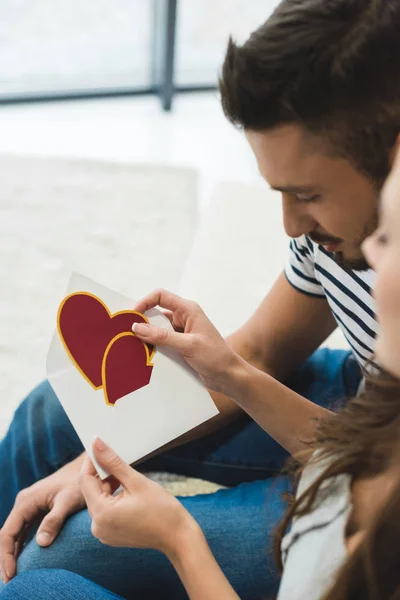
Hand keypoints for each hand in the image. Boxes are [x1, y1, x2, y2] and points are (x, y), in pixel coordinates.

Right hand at [0, 454, 86, 583]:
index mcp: (26, 501)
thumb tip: (41, 543)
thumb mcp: (68, 501)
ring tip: (15, 576)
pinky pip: (24, 532)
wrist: (87, 469)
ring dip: (13, 554)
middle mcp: (24, 504)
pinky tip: (24, 561)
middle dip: (6, 558)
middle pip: (7, 536)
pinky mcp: (37, 511)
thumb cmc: (78, 483)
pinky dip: (21, 547)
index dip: (6, 555)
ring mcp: (30, 507)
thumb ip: (54, 520)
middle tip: (10, 581)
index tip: (11, 574)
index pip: (7, 533)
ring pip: (15, 535)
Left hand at [79, 438, 196, 556]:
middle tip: (117, 460)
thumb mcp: (136, 481)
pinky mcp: (110, 534)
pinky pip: (104, 510)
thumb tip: (96, 444)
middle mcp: (97, 526)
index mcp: (101, 513)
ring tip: (126, 476)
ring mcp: (103, 533)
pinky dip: (112, 497)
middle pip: (91, 491)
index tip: (99, 447)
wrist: (177, 536)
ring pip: (98, 499)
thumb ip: (113, 462)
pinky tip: (127, 490)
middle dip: (102, 473)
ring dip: (108, 485)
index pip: (85, 481)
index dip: (91, 462)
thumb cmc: (161, 509)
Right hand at [133, 289, 241, 394]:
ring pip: (157, 329)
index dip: (145, 302)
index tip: (132, 315)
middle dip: (142, 322)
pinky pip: (161, 342)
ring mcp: (181, 332)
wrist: (228, 376)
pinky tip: (145, 355)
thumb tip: (137, 327)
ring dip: (147, 336)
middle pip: (156, 313)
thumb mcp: (188, 345)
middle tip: (128, 334)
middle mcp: (183, 318)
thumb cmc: (215, 357)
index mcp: (188, 310)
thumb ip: (162, 336)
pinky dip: (153, 346)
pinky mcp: (179, 345)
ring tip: (134, 346)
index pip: (161, 296)